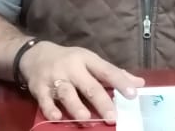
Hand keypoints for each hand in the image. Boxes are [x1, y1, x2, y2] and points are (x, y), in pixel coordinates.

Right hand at [19, 41, 145, 123]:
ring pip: (67, 93)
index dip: (120, 82)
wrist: (34, 55)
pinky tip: (57, 118)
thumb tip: (139, 83)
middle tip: (112, 117)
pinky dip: (50, 109)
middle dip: (101, 101)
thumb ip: (114, 73)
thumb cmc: (69, 60)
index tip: (133, 94)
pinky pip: (45, 100)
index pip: (106, 70)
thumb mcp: (90, 61)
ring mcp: (55, 78)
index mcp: (87, 60)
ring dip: (76, 107)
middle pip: (89, 85)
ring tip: (87, 119)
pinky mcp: (39, 88)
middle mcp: (72, 68)